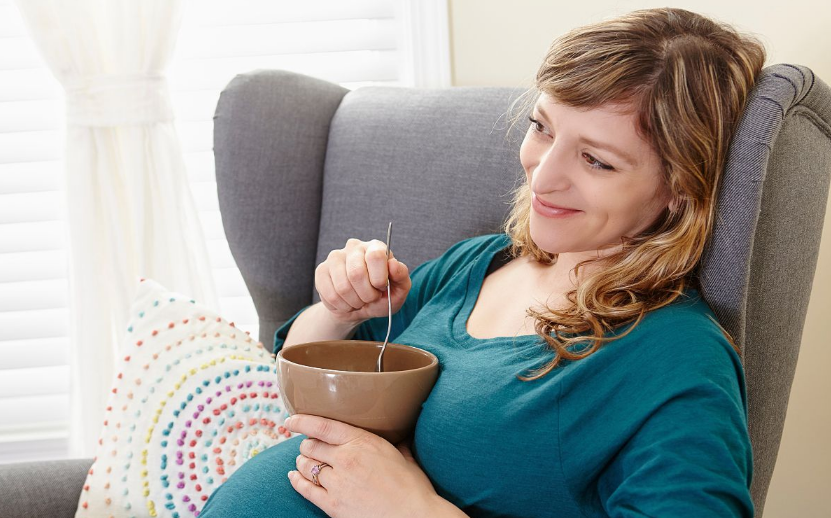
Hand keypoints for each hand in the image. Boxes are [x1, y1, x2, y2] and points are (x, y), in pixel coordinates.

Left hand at [286, 414, 440, 517]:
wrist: (415, 516)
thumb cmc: (413, 488)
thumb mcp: (403, 456)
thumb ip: (395, 443)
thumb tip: (401, 434)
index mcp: (363, 441)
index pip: (323, 426)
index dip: (303, 421)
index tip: (292, 420)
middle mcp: (346, 458)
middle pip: (311, 446)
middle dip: (307, 445)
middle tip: (308, 447)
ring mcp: (337, 482)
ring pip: (306, 466)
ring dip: (302, 463)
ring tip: (303, 461)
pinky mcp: (333, 504)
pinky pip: (305, 489)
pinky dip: (296, 481)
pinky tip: (293, 476)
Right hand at [315, 238, 410, 324]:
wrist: (359, 308)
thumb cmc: (381, 297)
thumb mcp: (398, 290)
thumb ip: (401, 276)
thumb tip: (393, 264)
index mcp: (375, 247)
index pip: (376, 256)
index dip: (379, 278)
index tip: (381, 288)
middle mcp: (354, 246)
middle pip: (356, 273)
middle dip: (366, 295)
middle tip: (370, 298)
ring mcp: (335, 257)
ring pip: (342, 287)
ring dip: (354, 302)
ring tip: (358, 300)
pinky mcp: (322, 270)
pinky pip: (330, 294)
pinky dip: (341, 305)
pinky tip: (346, 301)